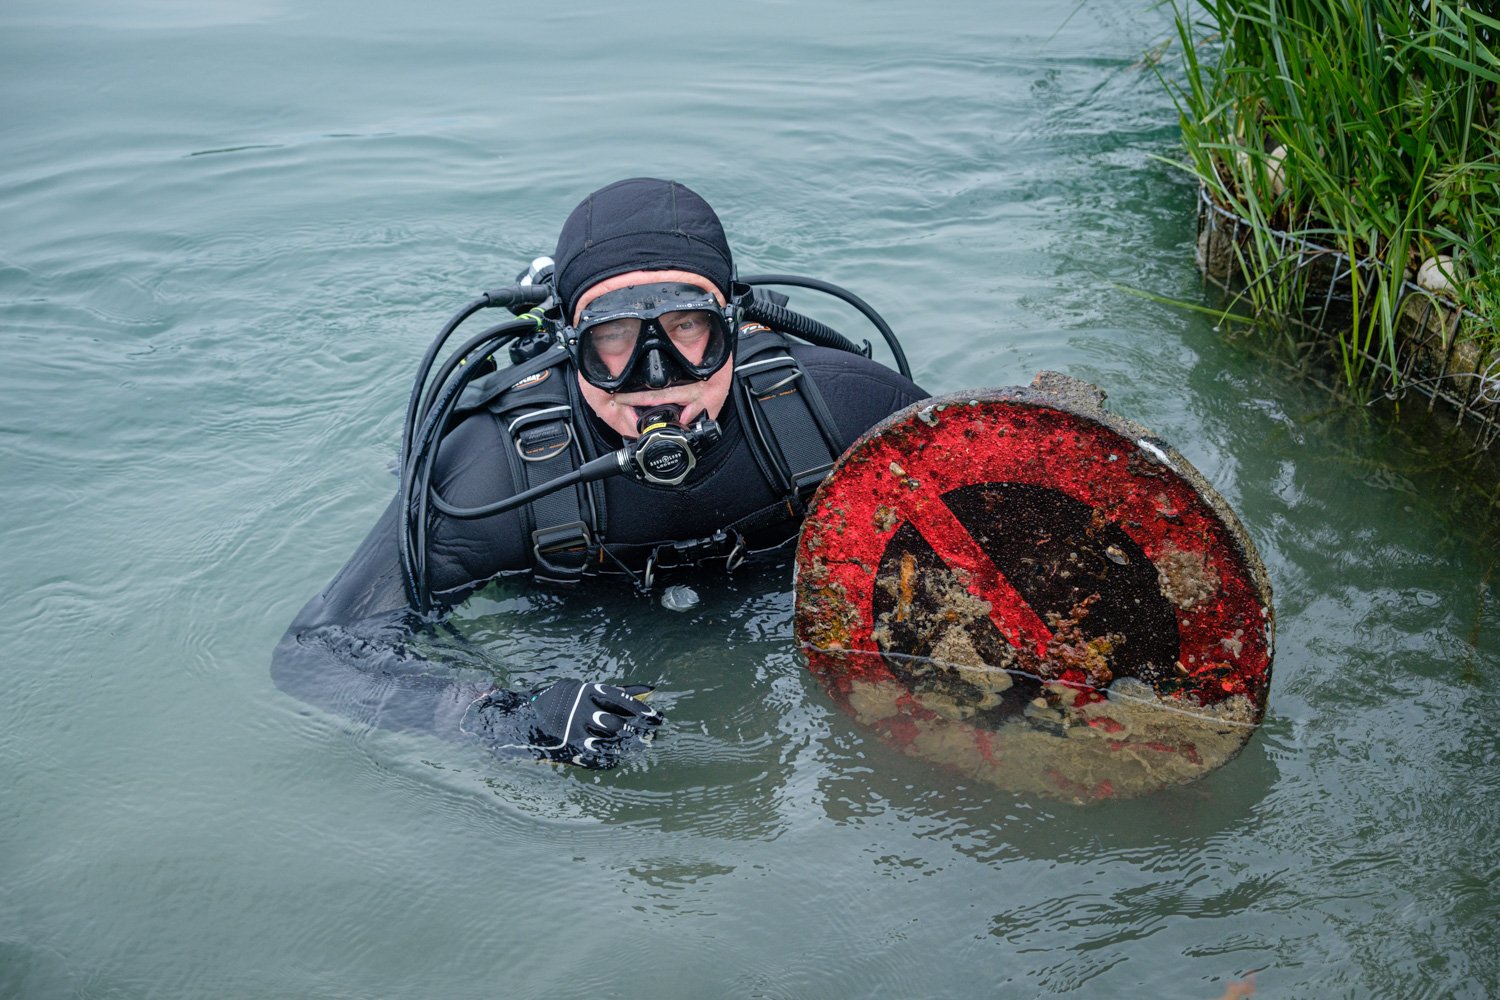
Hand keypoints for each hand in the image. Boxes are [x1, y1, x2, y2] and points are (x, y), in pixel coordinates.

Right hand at [461, 679, 663, 768]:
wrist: (524, 720)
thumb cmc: (560, 701)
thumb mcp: (583, 689)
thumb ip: (614, 691)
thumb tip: (648, 688)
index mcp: (587, 692)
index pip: (622, 700)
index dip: (641, 710)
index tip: (657, 716)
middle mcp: (583, 711)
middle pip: (619, 723)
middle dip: (639, 729)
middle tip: (654, 732)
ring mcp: (577, 732)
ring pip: (611, 740)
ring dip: (630, 744)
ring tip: (643, 744)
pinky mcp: (572, 749)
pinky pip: (599, 756)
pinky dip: (613, 756)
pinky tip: (622, 755)